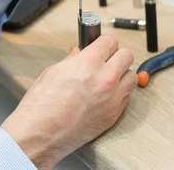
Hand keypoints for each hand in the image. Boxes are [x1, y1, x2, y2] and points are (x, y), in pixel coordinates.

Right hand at [0, 36, 136, 169]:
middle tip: (106, 59)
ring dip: (122, 74)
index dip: (104, 42)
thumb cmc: (42, 105)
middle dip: (116, 55)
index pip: (110, 41)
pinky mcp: (114, 115)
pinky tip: (105, 94)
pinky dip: (119, 93)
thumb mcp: (53, 72)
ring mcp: (113, 98)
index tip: (101, 45)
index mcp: (89, 62)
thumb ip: (71, 60)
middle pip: (127, 55)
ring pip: (131, 76)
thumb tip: (77, 54)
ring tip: (108, 77)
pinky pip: (127, 97)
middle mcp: (106, 78)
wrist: (42, 132)